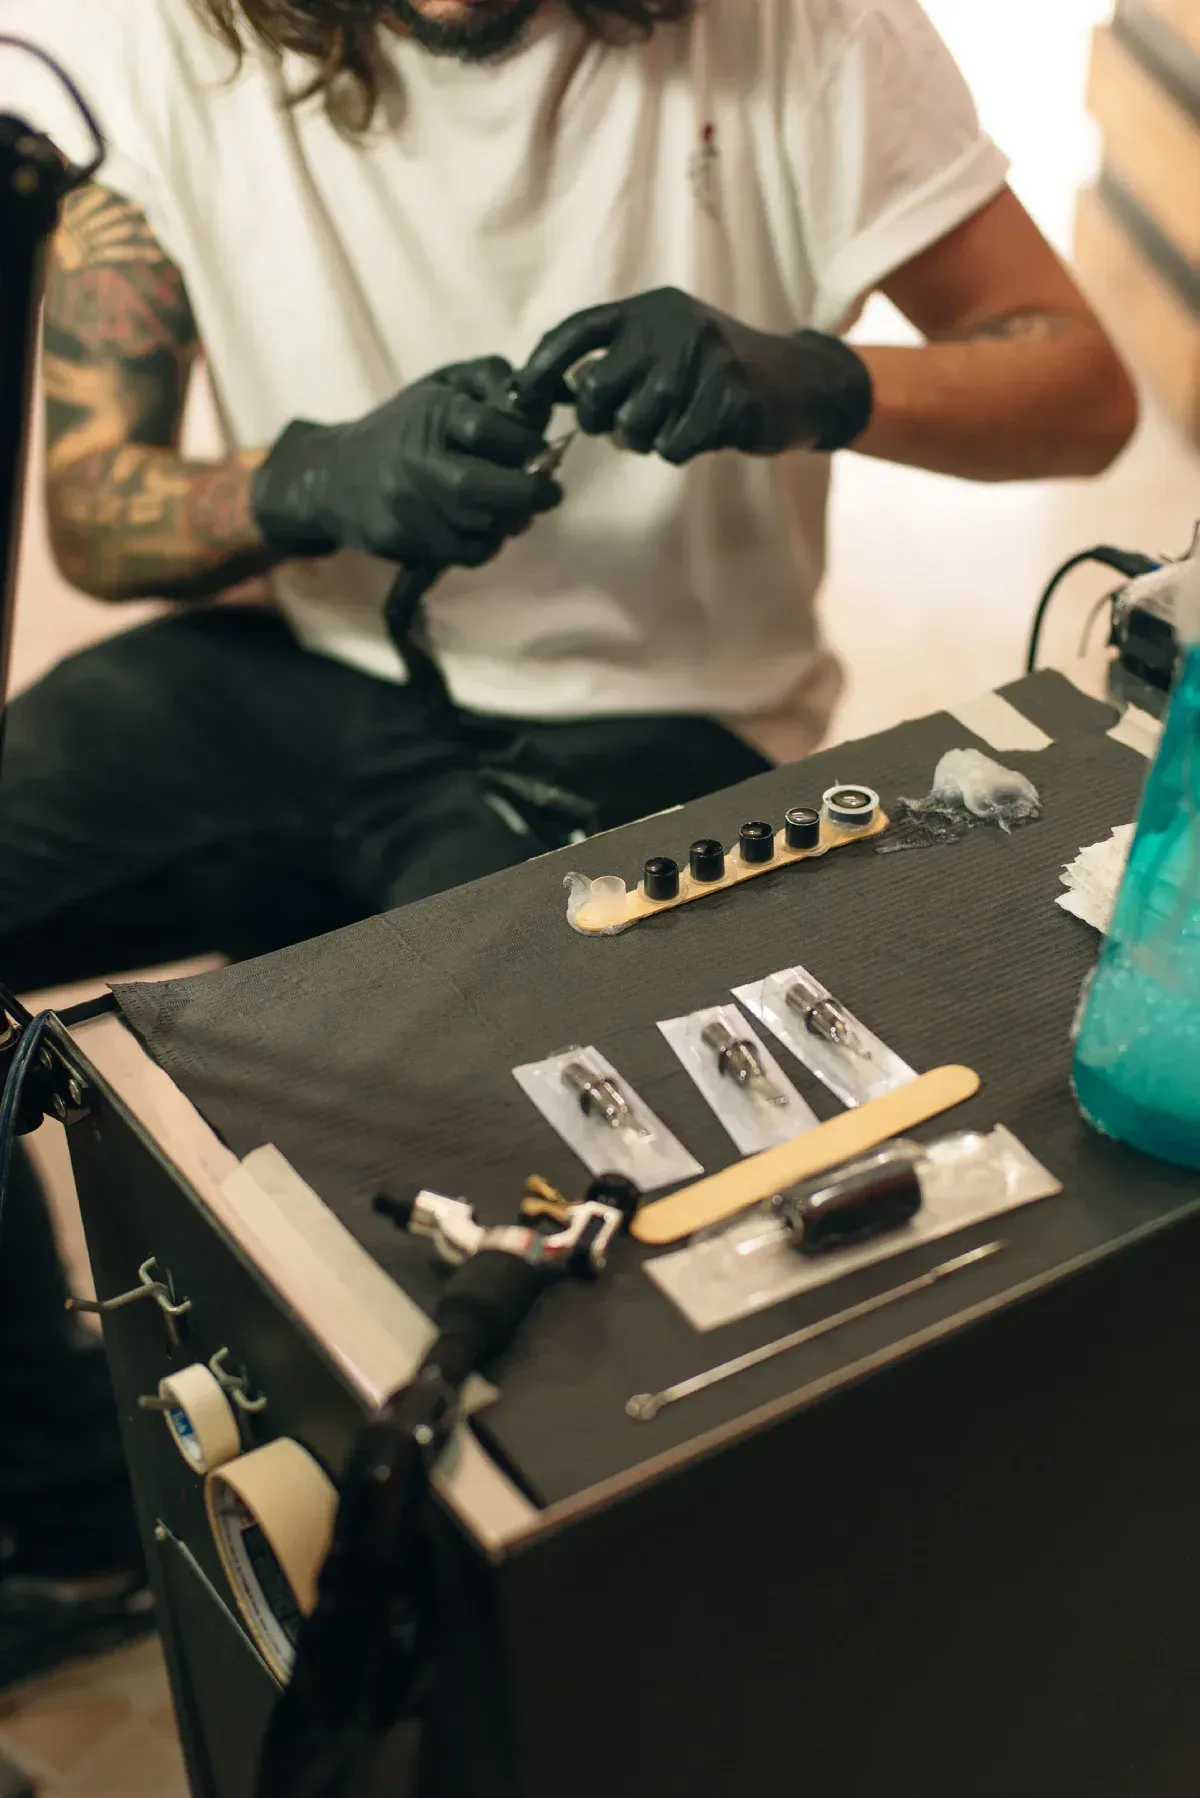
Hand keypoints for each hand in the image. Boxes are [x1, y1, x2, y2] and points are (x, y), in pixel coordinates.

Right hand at [252, 358, 561, 569]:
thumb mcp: (441, 385)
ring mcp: (406, 507)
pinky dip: (489, 544)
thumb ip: (489, 378)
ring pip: (480, 526)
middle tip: (549, 492)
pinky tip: (488, 529)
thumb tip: (536, 396)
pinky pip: (465, 553)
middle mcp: (415, 462)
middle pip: (482, 487)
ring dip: (512, 520)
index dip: (524, 440)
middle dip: (529, 493)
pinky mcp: (403, 541)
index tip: (540, 447)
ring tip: (518, 508)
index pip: (486, 426)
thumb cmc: (402, 427)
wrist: (333, 476)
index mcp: (430, 415)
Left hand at [516, 289, 872, 463]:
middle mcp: (673, 326)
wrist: (796, 381)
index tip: (520, 398)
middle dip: (602, 420)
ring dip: (644, 440)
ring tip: (671, 425)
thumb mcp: (665, 346)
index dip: (542, 367)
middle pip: (597, 391)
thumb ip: (614, 360)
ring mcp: (704, 360)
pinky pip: (672, 447)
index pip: (576, 333)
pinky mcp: (730, 398)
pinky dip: (679, 451)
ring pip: (633, 426)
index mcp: (650, 310)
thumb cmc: (714, 370)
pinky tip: (701, 433)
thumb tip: (544, 393)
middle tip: (626, 425)